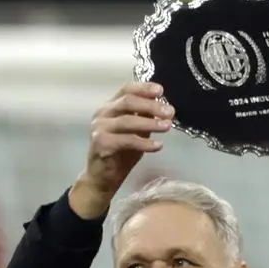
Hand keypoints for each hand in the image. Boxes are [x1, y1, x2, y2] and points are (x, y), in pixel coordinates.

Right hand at [69, 82, 172, 219]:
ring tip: (167, 127)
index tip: (161, 91)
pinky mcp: (101, 144)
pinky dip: (144, 143)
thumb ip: (144, 117)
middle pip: (128, 101)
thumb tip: (163, 107)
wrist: (102, 179)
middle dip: (151, 106)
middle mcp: (102, 114)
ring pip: (127, 120)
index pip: (126, 89)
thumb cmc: (120, 154)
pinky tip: (157, 146)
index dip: (144, 88)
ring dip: (150, 123)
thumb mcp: (136, 131)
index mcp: (110, 107)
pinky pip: (127, 140)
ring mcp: (99, 128)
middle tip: (169, 112)